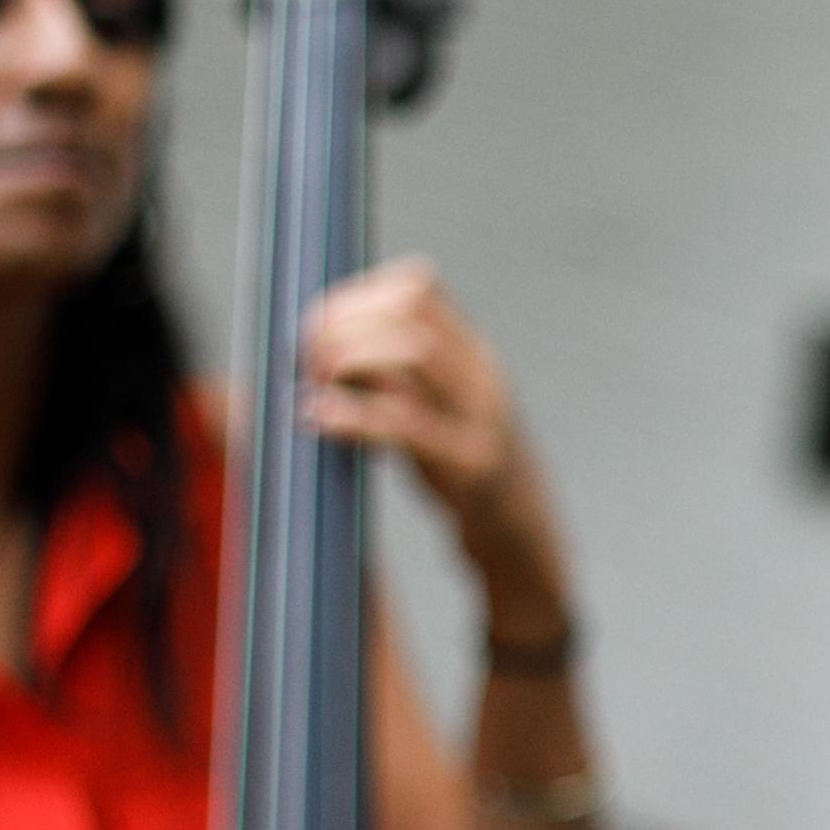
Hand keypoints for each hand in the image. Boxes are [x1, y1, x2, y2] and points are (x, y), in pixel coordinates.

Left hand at [301, 258, 573, 639]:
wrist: (525, 543)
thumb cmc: (466, 476)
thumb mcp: (439, 411)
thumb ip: (396, 376)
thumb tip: (320, 345)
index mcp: (476, 356)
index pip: (419, 286)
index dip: (358, 293)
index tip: (316, 324)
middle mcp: (484, 377)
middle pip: (411, 312)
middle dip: (344, 324)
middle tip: (304, 356)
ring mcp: (483, 419)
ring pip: (414, 353)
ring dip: (348, 358)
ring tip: (312, 383)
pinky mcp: (473, 468)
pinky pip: (407, 426)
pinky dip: (353, 416)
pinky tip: (318, 419)